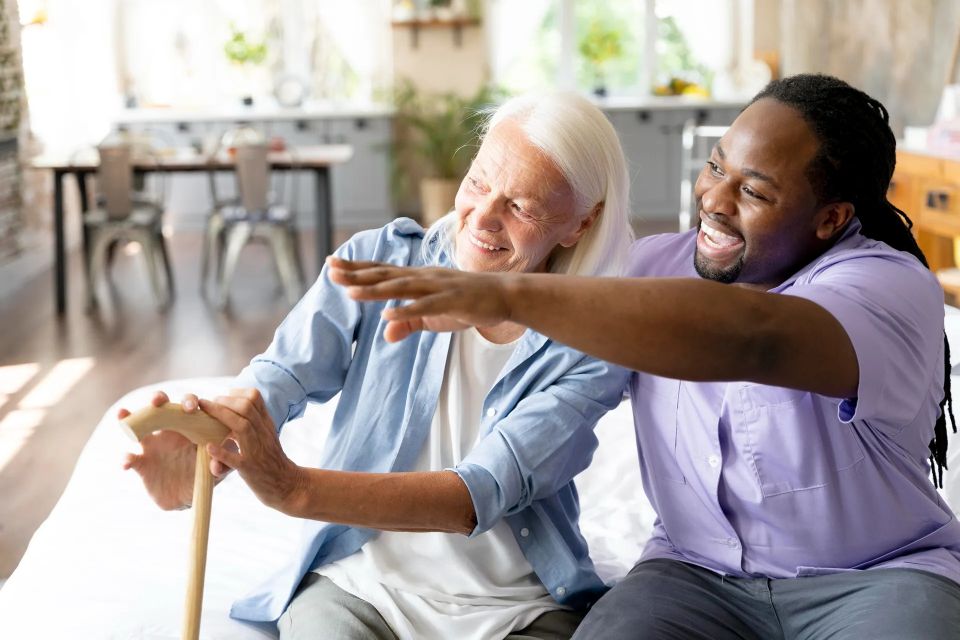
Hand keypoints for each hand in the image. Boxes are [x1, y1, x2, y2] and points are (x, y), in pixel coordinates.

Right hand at [119, 391, 233, 509]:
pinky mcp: (142, 464)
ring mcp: (153, 446)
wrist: (185, 498)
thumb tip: (216, 466)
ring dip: (131, 417)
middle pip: (162, 408)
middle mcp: (170, 432)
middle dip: (159, 399)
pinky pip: (131, 458)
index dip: (190, 403)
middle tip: (158, 401)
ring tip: (124, 413)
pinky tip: (126, 462)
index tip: (191, 407)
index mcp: (191, 429)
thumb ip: (222, 467)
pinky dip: (126, 459)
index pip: (190, 408)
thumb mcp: (217, 472)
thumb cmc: (203, 476)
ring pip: (140, 426)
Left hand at [200, 388, 303, 512]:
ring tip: (204, 414)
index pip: (255, 397)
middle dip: (224, 401)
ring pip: (242, 426)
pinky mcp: (250, 469)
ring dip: (220, 416)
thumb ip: (256, 421)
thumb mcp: (268, 435)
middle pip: (246, 407)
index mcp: (266, 424)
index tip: (223, 396)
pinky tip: (209, 447)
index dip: (236, 392)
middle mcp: (263, 434)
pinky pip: (235, 459)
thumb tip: (236, 404)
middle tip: (208, 404)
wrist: (286, 484)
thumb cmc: (272, 460)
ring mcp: (257, 451)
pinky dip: (221, 452)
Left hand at [326, 256, 515, 341]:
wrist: (505, 295)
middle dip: (358, 274)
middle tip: (330, 270)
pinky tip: (389, 315)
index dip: (357, 268)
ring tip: (351, 292)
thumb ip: (409, 322)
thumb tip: (385, 332)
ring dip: (376, 290)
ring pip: (402, 288)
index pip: (382, 272)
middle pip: (386, 275)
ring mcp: (438, 287)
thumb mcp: (433, 316)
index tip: (331, 264)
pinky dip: (408, 310)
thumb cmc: (467, 303)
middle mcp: (424, 277)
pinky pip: (427, 305)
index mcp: (418, 278)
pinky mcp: (453, 300)